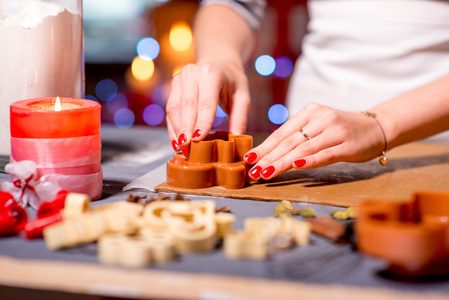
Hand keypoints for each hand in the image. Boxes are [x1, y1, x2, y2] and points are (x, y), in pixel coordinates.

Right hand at [165, 61, 250, 153]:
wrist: (218, 62)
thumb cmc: (232, 82)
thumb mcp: (242, 96)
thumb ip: (240, 117)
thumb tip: (237, 139)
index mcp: (211, 74)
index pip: (206, 102)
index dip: (202, 122)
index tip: (198, 139)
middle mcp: (192, 73)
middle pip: (187, 106)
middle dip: (186, 129)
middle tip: (187, 148)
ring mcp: (179, 78)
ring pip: (174, 108)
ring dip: (177, 130)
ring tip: (181, 148)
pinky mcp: (172, 86)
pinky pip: (170, 109)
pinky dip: (172, 127)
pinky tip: (176, 141)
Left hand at [243, 103, 386, 179]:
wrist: (377, 126)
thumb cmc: (341, 130)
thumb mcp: (318, 126)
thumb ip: (298, 136)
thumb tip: (269, 154)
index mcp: (309, 112)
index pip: (281, 133)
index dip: (264, 148)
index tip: (249, 160)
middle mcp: (320, 118)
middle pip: (289, 141)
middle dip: (268, 158)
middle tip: (253, 172)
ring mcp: (334, 130)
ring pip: (303, 148)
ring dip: (282, 162)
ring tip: (267, 173)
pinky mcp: (347, 144)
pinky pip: (325, 153)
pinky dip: (311, 160)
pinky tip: (297, 165)